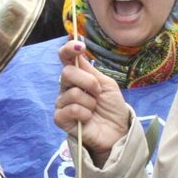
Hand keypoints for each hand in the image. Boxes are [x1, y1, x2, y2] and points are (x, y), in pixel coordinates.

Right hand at [53, 41, 131, 165]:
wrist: (117, 131)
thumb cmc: (112, 107)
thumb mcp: (106, 84)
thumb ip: (90, 70)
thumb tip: (78, 49)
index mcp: (77, 76)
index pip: (65, 57)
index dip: (69, 49)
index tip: (80, 46)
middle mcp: (66, 87)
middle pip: (67, 73)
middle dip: (89, 82)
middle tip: (98, 93)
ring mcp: (62, 103)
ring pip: (73, 93)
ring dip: (90, 102)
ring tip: (94, 109)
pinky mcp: (61, 119)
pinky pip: (71, 109)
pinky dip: (84, 113)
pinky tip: (88, 119)